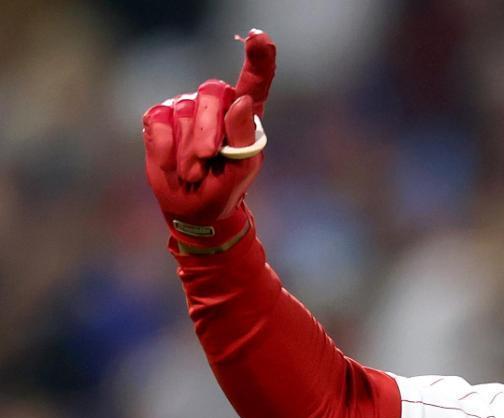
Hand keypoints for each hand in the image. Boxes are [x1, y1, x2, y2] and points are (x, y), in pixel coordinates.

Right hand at [142, 30, 276, 252]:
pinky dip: (165, 147)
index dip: (258, 58)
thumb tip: (240, 102)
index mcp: (244, 116)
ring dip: (188, 150)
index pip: (254, 81)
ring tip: (194, 172)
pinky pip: (159, 120)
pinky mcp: (159, 117)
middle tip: (207, 160)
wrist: (192, 208)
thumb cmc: (224, 188)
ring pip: (184, 111)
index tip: (259, 37)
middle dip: (208, 130)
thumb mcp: (241, 170)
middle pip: (212, 93)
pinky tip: (172, 164)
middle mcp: (215, 105)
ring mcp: (185, 107)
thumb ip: (244, 137)